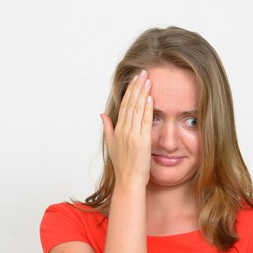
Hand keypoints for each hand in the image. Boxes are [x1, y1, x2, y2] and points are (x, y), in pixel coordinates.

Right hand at [100, 69, 152, 186]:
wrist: (128, 180)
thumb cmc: (123, 166)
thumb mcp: (111, 145)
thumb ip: (107, 128)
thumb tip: (102, 115)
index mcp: (117, 130)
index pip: (124, 105)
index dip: (129, 91)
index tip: (135, 79)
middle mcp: (124, 130)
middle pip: (130, 103)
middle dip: (136, 86)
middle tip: (142, 72)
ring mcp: (132, 135)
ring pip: (137, 109)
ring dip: (142, 93)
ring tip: (147, 80)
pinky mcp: (141, 141)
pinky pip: (144, 121)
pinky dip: (147, 108)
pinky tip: (150, 97)